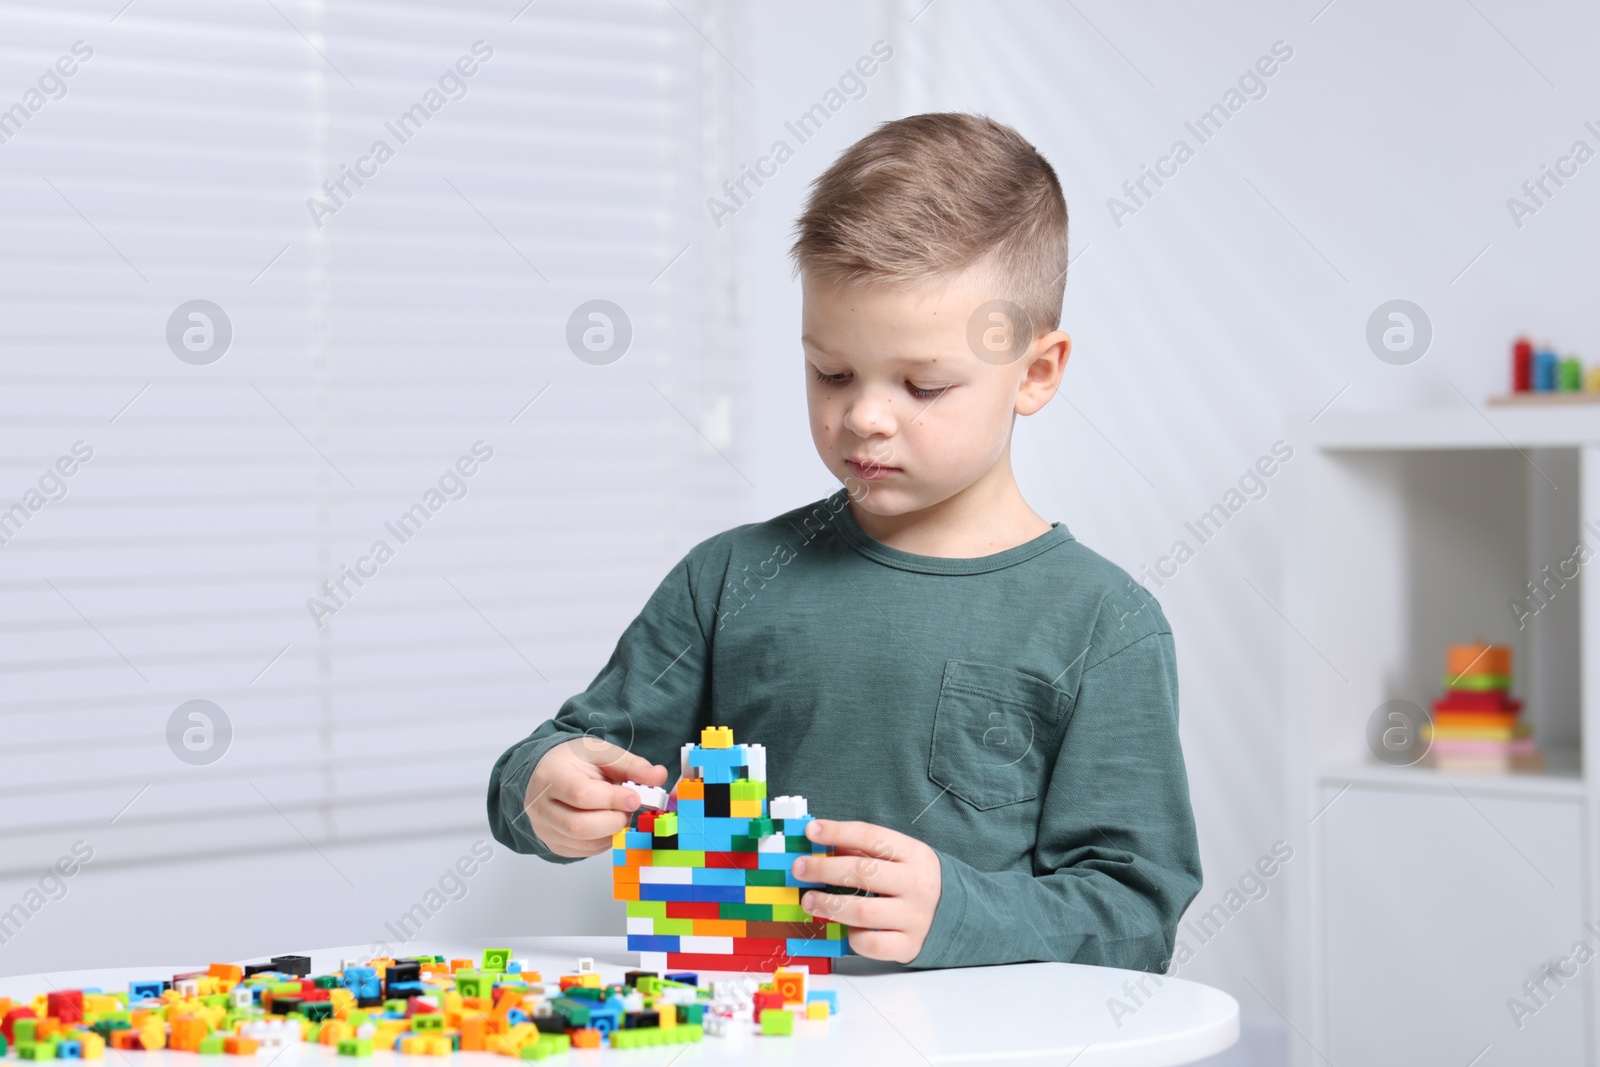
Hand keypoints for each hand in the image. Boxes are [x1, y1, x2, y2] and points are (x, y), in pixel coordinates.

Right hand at [523, 737, 666, 857]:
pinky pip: (584, 851)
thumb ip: (632, 765)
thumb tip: (659, 776)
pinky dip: (604, 840)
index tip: (636, 797)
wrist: (550, 771)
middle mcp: (540, 806)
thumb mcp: (604, 754)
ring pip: (584, 842)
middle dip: (614, 820)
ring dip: (611, 831)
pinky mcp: (553, 844)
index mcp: (551, 776)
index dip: (613, 799)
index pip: (581, 795)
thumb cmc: (576, 761)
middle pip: (580, 826)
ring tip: (618, 811)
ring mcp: (544, 829)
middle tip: (628, 807)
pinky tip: (606, 821)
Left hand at [792, 820, 941, 964]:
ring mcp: (914, 917)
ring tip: (808, 900)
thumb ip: (865, 851)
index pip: (871, 837)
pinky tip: (847, 929)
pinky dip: (854, 937)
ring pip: (863, 912)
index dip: (838, 832)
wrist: (959, 914)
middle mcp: (917, 885)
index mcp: (914, 854)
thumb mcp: (901, 858)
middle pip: (863, 873)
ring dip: (829, 906)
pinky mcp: (909, 946)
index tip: (811, 831)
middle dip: (824, 870)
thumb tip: (823, 845)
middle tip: (799, 869)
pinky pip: (872, 944)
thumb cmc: (916, 881)